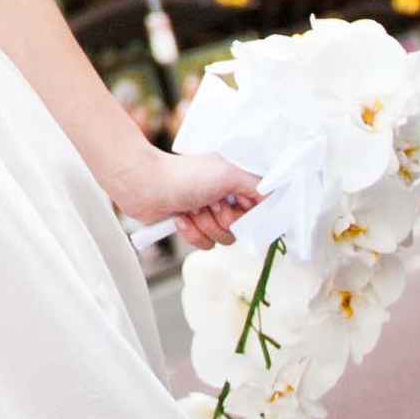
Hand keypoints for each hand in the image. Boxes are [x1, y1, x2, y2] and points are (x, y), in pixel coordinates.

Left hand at [105, 144, 262, 250]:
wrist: (145, 186)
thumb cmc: (184, 175)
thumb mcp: (228, 174)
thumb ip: (255, 186)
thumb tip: (275, 195)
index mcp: (234, 181)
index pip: (258, 207)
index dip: (251, 213)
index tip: (239, 207)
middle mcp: (223, 198)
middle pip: (241, 227)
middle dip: (224, 220)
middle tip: (210, 204)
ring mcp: (206, 213)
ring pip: (223, 239)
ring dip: (206, 226)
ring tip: (192, 208)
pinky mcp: (191, 227)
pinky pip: (204, 244)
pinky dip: (192, 232)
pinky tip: (180, 218)